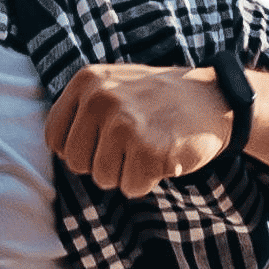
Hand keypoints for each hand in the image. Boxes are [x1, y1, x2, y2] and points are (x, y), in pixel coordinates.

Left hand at [44, 62, 237, 197]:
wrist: (213, 99)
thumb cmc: (157, 100)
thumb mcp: (112, 86)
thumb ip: (81, 110)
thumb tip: (59, 150)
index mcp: (87, 80)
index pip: (55, 138)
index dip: (78, 149)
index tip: (102, 142)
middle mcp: (101, 98)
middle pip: (77, 163)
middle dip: (103, 164)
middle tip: (131, 145)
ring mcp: (125, 123)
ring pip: (103, 178)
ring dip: (127, 172)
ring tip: (149, 146)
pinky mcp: (149, 150)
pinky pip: (131, 187)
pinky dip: (147, 181)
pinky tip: (163, 155)